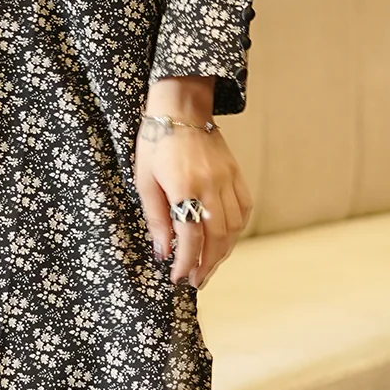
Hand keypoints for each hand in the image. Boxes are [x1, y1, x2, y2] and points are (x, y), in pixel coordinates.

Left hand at [133, 90, 252, 289]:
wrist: (181, 107)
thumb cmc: (156, 143)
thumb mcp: (144, 181)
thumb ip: (156, 218)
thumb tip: (163, 252)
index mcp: (185, 186)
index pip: (190, 237)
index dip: (186, 262)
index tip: (178, 278)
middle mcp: (211, 185)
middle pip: (217, 237)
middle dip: (207, 264)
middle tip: (195, 281)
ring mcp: (228, 179)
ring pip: (235, 227)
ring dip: (223, 251)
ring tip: (208, 266)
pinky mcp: (236, 173)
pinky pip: (244, 208)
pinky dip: (236, 229)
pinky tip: (224, 240)